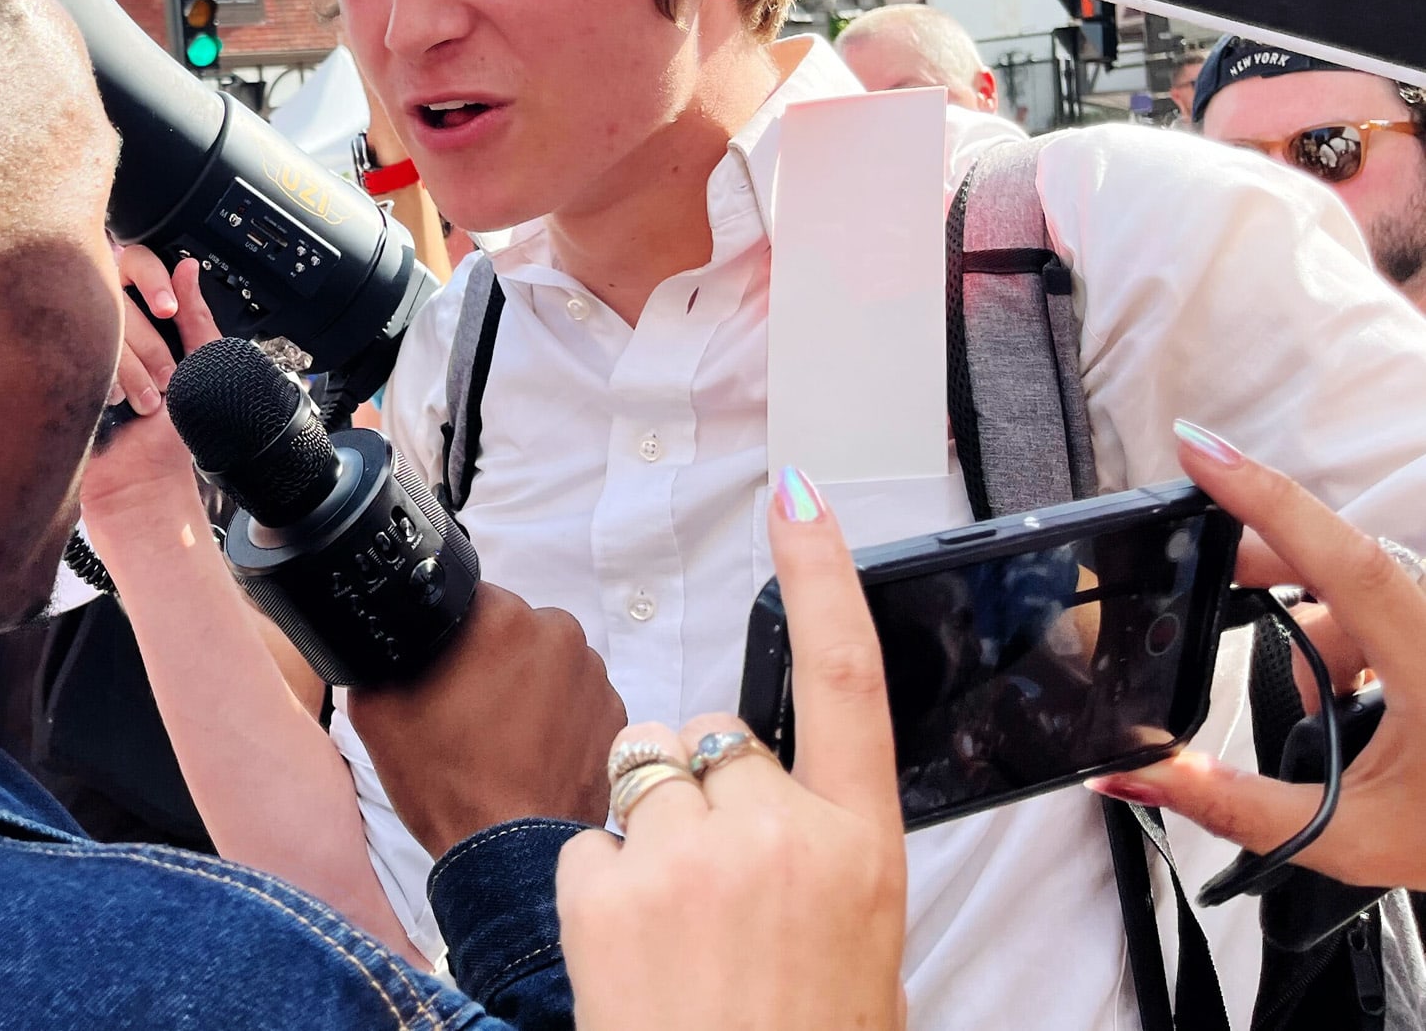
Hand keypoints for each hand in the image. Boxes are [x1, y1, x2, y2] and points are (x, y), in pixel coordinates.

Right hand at [85, 254, 219, 519]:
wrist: (142, 482)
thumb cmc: (172, 431)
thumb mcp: (202, 364)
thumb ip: (196, 315)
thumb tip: (187, 265)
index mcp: (139, 316)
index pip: (135, 263)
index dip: (153, 281)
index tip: (169, 310)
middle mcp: (105, 323)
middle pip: (119, 296)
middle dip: (152, 347)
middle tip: (166, 382)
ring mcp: (77, 348)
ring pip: (100, 326)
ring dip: (132, 372)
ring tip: (142, 404)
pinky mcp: (56, 373)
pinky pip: (75, 354)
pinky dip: (103, 382)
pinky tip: (111, 405)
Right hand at [344, 584, 625, 856]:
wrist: (508, 854)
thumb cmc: (444, 781)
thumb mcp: (377, 709)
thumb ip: (380, 656)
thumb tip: (383, 642)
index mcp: (501, 616)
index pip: (471, 599)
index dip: (453, 634)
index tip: (443, 668)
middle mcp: (559, 634)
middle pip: (516, 628)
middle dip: (495, 657)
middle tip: (469, 707)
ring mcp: (596, 677)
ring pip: (551, 664)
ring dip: (531, 686)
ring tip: (503, 737)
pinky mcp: (618, 716)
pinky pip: (580, 701)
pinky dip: (561, 718)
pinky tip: (534, 752)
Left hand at [555, 467, 906, 1030]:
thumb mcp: (858, 948)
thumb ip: (821, 857)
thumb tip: (779, 817)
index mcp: (860, 848)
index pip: (846, 678)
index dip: (820, 575)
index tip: (797, 496)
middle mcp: (779, 834)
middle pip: (710, 738)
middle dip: (697, 786)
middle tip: (711, 889)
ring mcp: (689, 856)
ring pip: (641, 780)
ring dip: (645, 832)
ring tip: (672, 930)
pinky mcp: (607, 886)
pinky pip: (590, 844)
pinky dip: (599, 889)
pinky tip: (630, 954)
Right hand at [1087, 426, 1425, 892]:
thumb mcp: (1350, 838)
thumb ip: (1235, 805)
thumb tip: (1136, 774)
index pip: (1346, 559)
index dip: (1266, 498)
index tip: (1197, 452)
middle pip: (1337, 559)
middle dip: (1257, 568)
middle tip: (1194, 587)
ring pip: (1354, 595)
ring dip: (1313, 637)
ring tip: (1315, 714)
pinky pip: (1380, 611)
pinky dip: (1346, 647)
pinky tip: (1347, 705)